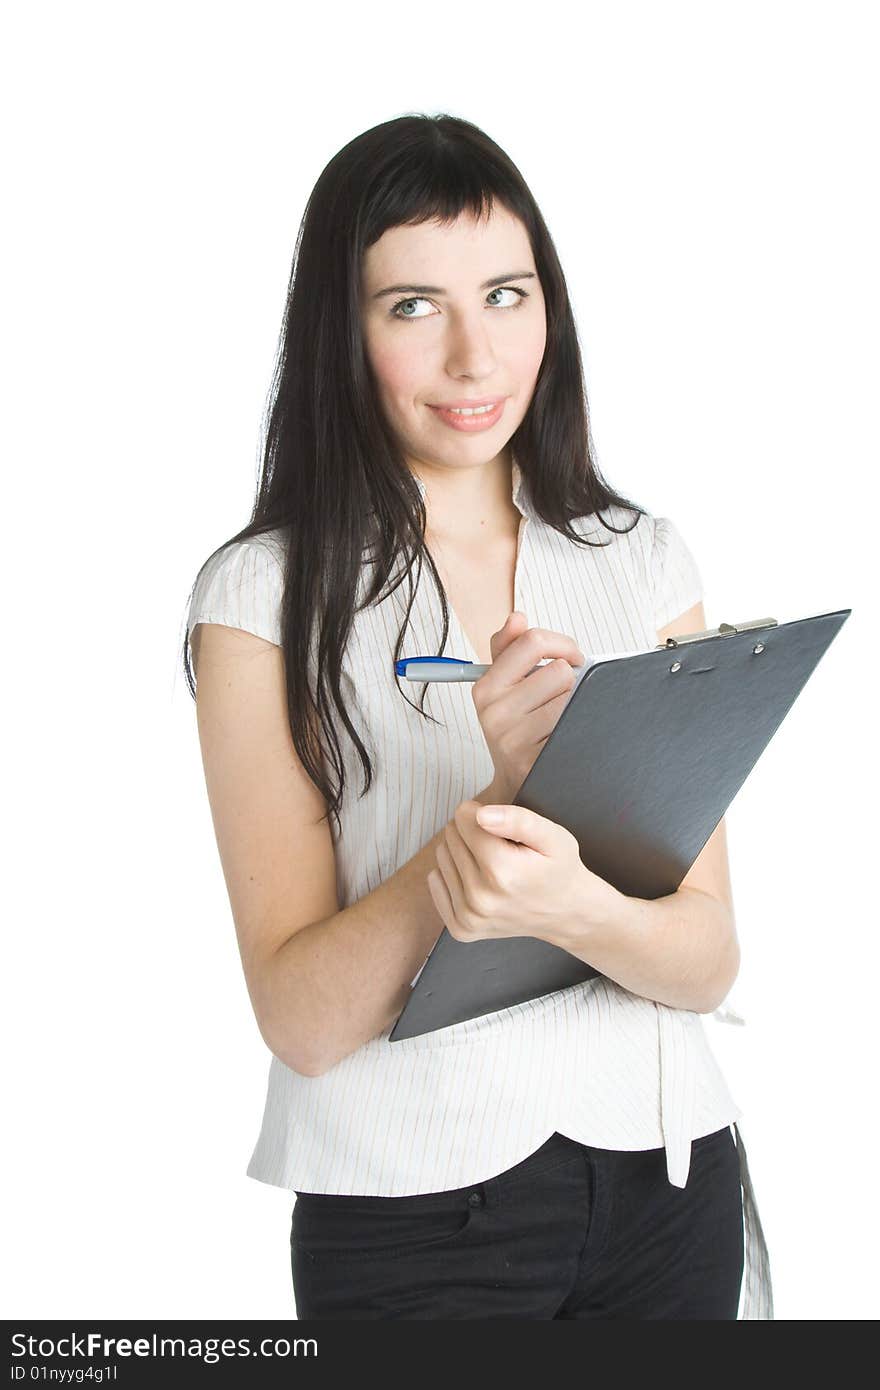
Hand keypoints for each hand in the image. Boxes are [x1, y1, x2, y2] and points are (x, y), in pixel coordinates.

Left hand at [427, 798, 624, 947]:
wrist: (567, 914)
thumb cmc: (560, 870)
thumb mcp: (553, 836)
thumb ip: (518, 819)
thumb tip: (481, 815)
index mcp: (502, 870)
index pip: (463, 818)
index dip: (483, 814)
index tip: (503, 827)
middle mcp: (480, 897)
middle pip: (451, 836)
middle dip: (474, 832)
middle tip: (503, 848)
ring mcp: (469, 917)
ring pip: (442, 856)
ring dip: (464, 853)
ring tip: (494, 865)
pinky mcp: (461, 928)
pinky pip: (435, 882)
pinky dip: (453, 874)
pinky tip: (480, 880)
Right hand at [472, 612, 585, 802]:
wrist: (515, 783)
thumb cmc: (517, 726)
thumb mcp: (503, 686)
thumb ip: (508, 647)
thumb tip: (517, 617)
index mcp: (485, 688)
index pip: (532, 640)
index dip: (561, 644)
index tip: (569, 657)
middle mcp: (494, 713)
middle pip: (559, 671)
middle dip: (568, 680)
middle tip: (563, 696)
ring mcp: (513, 740)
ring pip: (571, 699)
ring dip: (575, 705)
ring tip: (564, 717)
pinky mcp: (535, 763)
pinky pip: (575, 727)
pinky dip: (580, 727)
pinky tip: (568, 736)